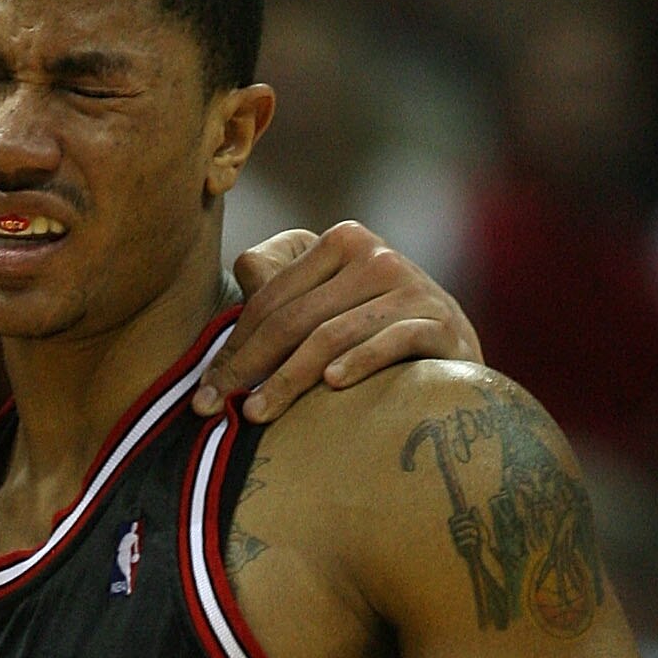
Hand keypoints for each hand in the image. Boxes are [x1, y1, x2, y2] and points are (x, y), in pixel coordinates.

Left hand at [196, 223, 481, 424]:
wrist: (455, 357)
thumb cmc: (376, 333)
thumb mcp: (330, 303)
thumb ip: (285, 288)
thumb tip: (243, 269)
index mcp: (342, 241)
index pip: (271, 299)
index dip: (232, 349)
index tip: (202, 397)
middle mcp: (376, 255)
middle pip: (294, 318)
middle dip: (247, 368)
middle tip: (213, 412)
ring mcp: (412, 286)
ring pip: (331, 334)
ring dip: (288, 379)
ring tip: (256, 415)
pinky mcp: (441, 323)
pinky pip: (391, 342)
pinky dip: (360, 363)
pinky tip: (332, 387)